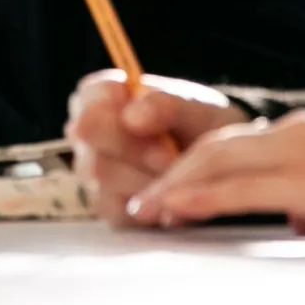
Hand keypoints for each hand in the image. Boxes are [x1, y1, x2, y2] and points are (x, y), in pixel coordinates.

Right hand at [64, 69, 248, 226]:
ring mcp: (91, 173)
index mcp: (101, 96)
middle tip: (170, 155)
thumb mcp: (193, 108)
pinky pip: (115, 207)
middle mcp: (88, 133)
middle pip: (90, 135)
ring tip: (175, 173)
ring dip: (145, 176)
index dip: (112, 106)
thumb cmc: (198, 126)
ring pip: (102, 174)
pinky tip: (169, 194)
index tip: (142, 116)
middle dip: (135, 146)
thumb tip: (131, 117)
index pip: (88, 96)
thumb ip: (165, 106)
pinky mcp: (106, 208)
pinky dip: (148, 203)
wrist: (216, 165)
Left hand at [126, 108, 304, 234]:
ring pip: (217, 164)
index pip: (233, 143)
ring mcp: (297, 154)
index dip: (193, 163)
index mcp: (301, 133)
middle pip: (214, 148)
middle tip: (141, 200)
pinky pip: (241, 188)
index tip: (166, 186)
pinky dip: (202, 197)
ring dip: (174, 187)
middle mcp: (292, 135)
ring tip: (145, 209)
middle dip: (171, 173)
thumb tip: (304, 221)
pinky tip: (177, 207)